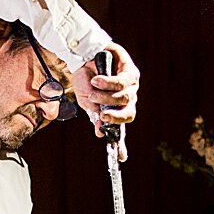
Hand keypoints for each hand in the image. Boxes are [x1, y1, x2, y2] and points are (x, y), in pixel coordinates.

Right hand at [72, 41, 138, 160]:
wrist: (82, 56)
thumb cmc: (85, 79)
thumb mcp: (86, 101)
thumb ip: (95, 116)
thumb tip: (99, 133)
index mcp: (116, 109)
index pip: (121, 127)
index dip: (121, 142)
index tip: (121, 157)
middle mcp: (127, 99)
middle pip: (129, 114)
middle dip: (114, 117)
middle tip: (102, 116)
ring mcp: (132, 85)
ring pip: (124, 98)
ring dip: (104, 97)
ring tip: (92, 89)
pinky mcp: (131, 71)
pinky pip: (122, 82)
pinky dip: (107, 83)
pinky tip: (97, 80)